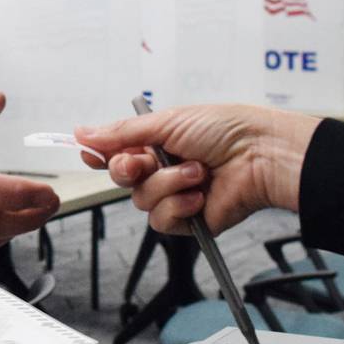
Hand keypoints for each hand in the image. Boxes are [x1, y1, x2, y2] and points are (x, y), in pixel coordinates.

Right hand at [74, 104, 318, 235]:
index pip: (116, 152)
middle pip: (121, 179)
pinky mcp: (189, 220)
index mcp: (157, 142)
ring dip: (166, 184)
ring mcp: (176, 195)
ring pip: (141, 200)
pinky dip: (179, 206)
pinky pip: (162, 221)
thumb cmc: (224, 129)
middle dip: (130, 169)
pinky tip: (200, 194)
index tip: (90, 154)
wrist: (261, 156)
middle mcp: (163, 169)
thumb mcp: (167, 122)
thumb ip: (122, 132)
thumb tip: (82, 132)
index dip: (100, 155)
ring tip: (197, 172)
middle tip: (146, 160)